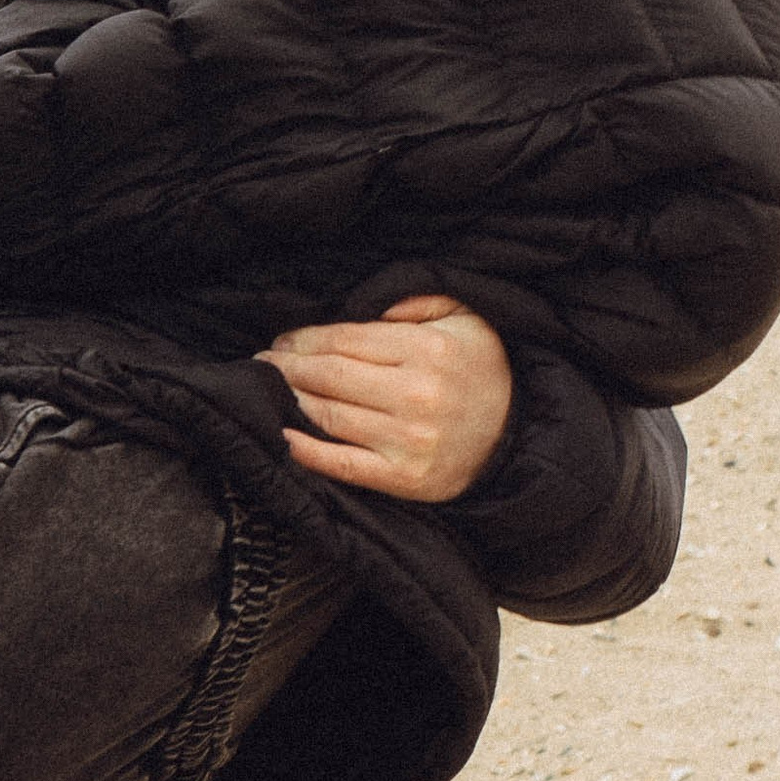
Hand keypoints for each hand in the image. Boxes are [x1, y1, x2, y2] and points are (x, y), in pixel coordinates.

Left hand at [259, 295, 512, 501]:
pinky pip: (344, 465)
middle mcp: (416, 395)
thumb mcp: (464, 317)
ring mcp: (409, 440)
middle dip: (288, 366)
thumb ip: (415, 301)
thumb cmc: (481, 370)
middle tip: (263, 361)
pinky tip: (283, 436)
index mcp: (428, 350)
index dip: (306, 338)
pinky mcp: (405, 479)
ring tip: (269, 388)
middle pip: (331, 376)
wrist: (516, 436)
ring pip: (331, 416)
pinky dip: (307, 451)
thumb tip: (363, 304)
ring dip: (291, 400)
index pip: (347, 339)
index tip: (283, 339)